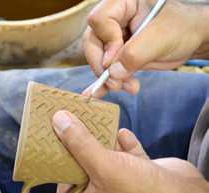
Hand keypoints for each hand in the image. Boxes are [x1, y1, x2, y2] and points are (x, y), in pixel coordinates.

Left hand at [52, 110, 208, 192]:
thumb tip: (59, 121)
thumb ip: (79, 143)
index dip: (55, 175)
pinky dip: (123, 143)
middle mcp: (103, 192)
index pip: (63, 192)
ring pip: (105, 157)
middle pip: (83, 168)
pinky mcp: (136, 170)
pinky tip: (122, 133)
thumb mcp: (102, 164)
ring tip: (94, 124)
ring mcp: (121, 180)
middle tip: (69, 129)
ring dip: (102, 141)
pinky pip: (125, 154)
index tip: (52, 154)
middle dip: (79, 148)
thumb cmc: (141, 189)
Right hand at [82, 0, 208, 97]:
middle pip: (93, 41)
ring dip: (108, 77)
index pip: (101, 19)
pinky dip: (105, 81)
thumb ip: (135, 54)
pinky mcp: (119, 54)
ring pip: (98, 57)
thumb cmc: (182, 29)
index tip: (114, 61)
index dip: (106, 41)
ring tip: (123, 87)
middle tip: (115, 84)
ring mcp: (116, 37)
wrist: (190, 41)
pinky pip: (106, 68)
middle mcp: (117, 19)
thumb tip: (113, 73)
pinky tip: (104, 92)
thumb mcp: (161, 38)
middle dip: (103, 66)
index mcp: (125, 3)